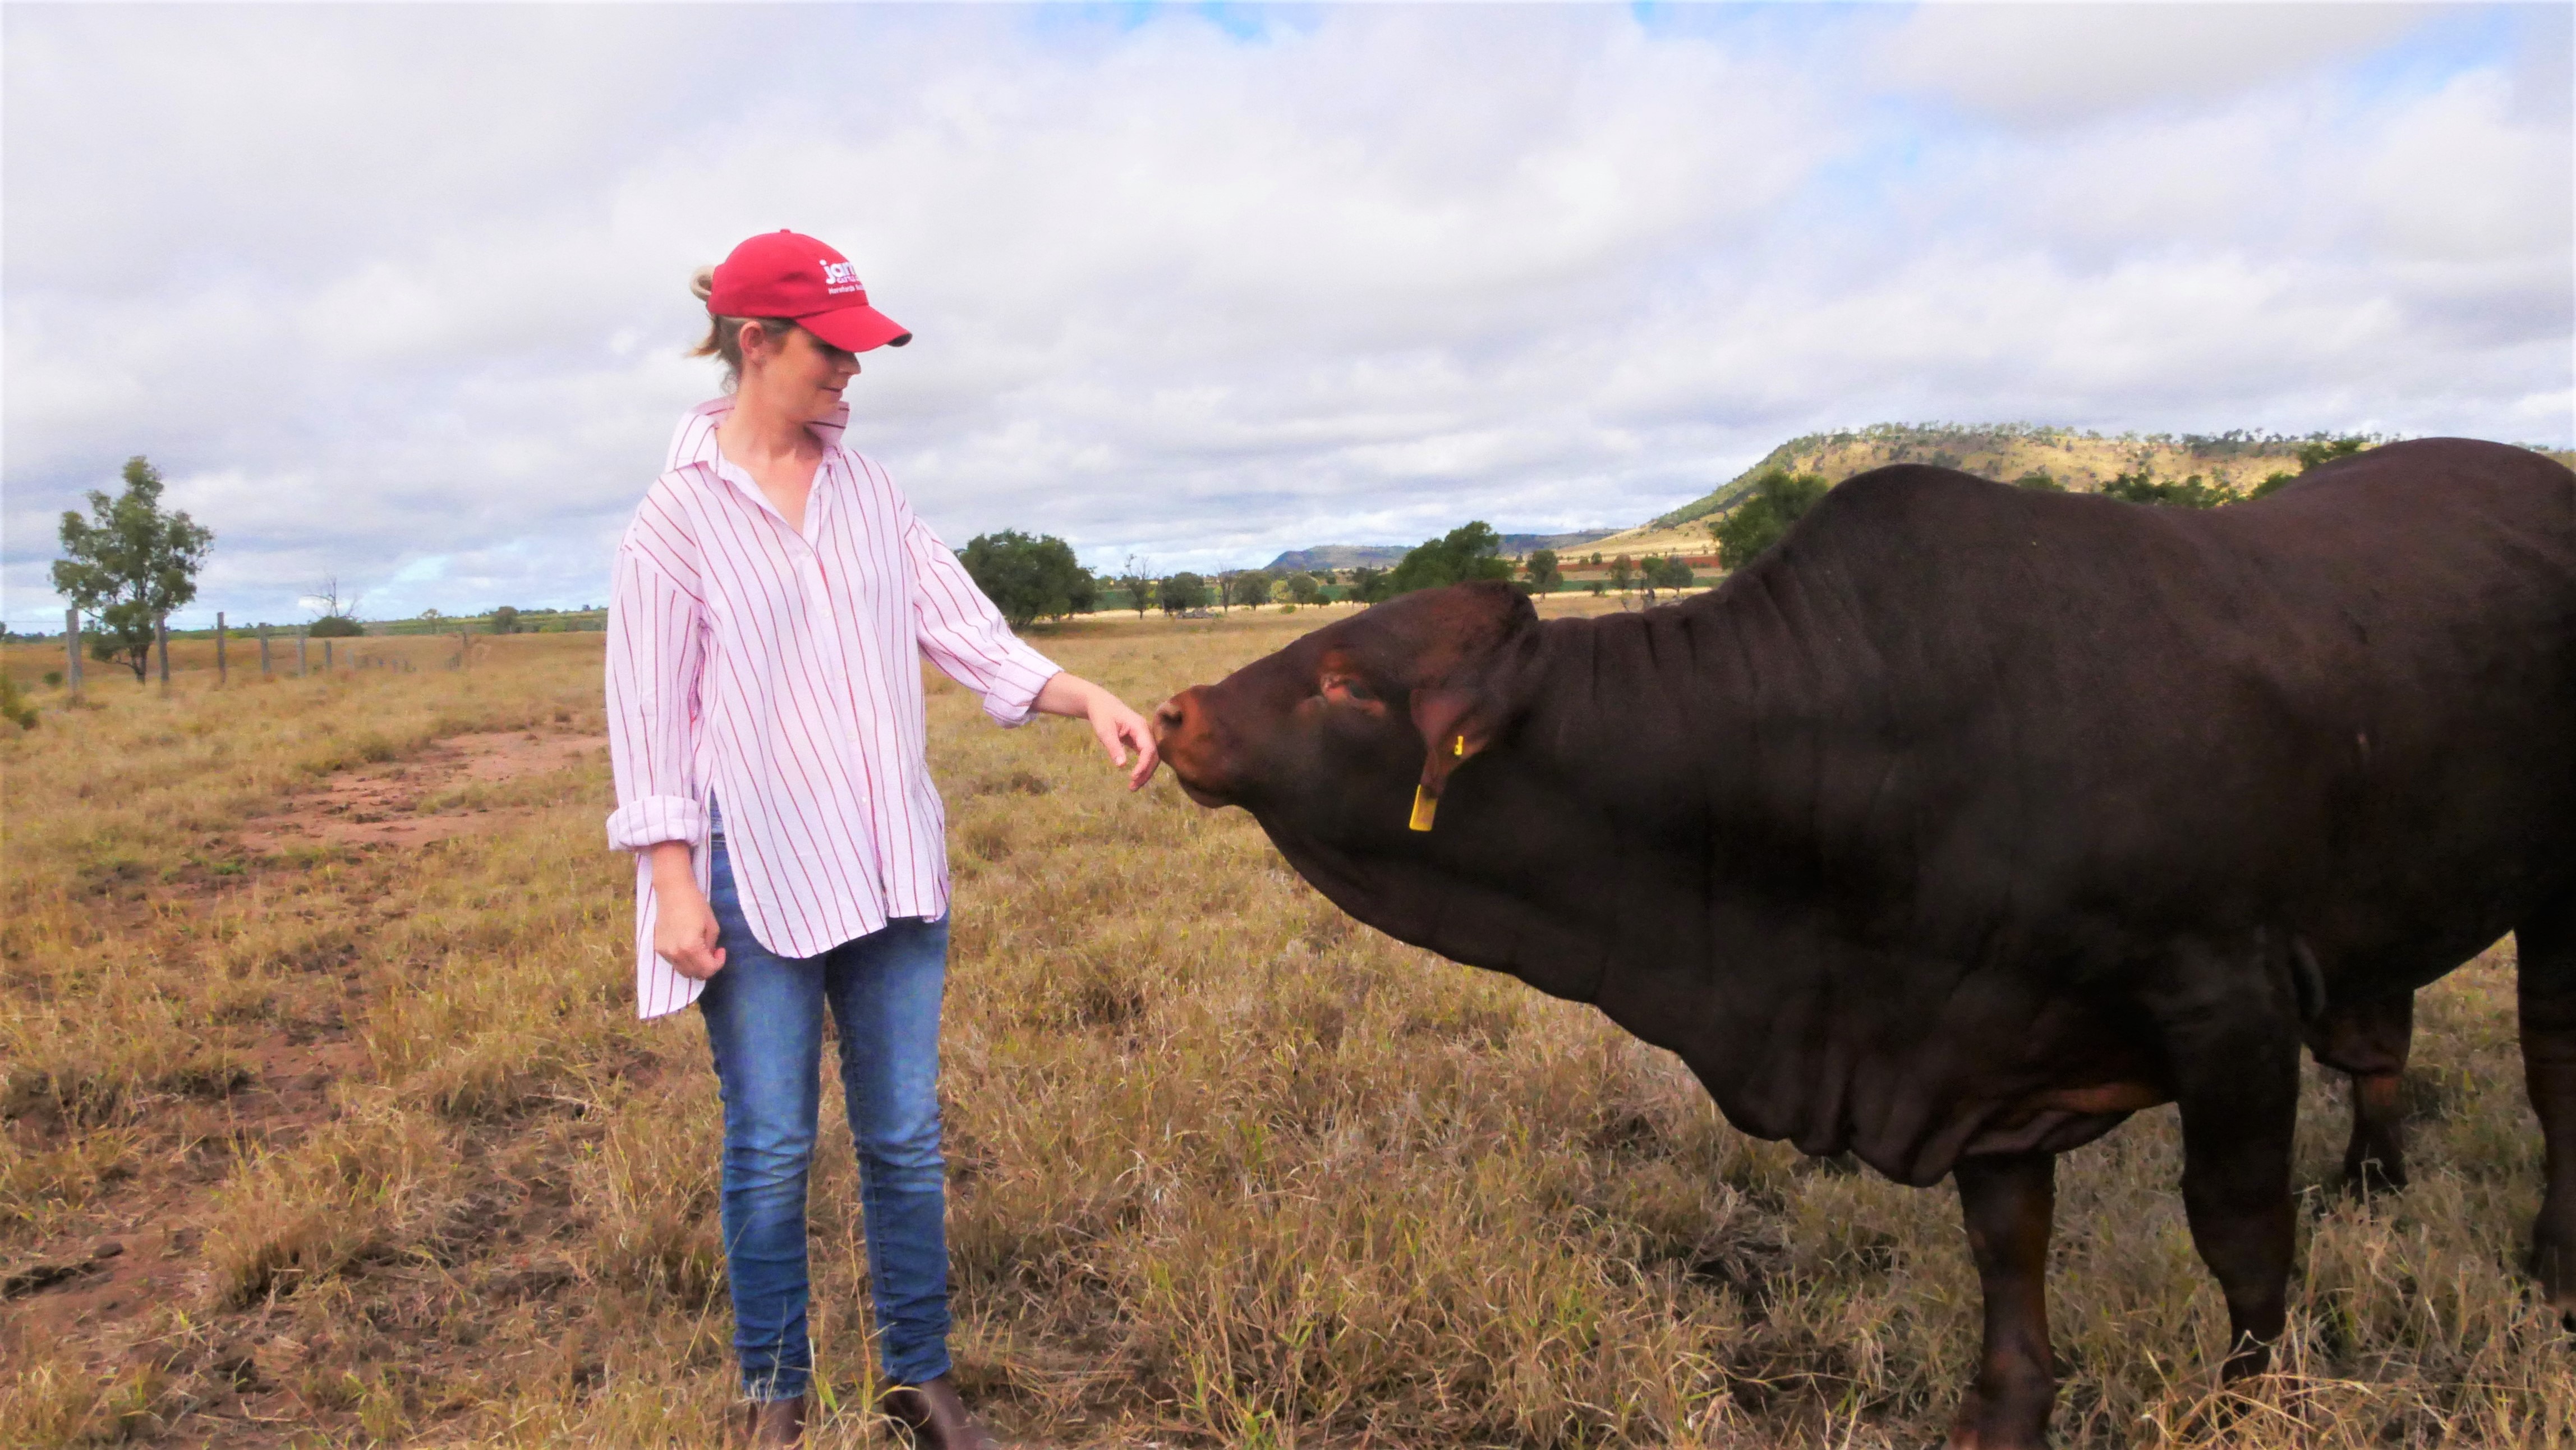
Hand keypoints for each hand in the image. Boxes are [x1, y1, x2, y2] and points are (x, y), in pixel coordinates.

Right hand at [649, 842, 726, 979]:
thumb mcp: (712, 926)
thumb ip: (711, 946)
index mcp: (691, 948)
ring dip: (695, 966)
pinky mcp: (658, 948)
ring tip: (701, 951)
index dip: (718, 963)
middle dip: (707, 968)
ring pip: (683, 971)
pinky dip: (683, 961)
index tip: (721, 950)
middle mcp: (676, 954)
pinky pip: (674, 963)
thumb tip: (709, 956)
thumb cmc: (695, 905)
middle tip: (713, 953)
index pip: (707, 970)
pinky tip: (688, 947)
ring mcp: (664, 952)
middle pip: (695, 974)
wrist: (673, 892)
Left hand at [1035, 672, 1160, 789]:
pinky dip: (1142, 767)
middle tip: (1132, 787)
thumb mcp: (1104, 731)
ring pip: (1151, 757)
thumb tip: (1121, 766)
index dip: (1143, 764)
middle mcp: (1145, 731)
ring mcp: (1143, 736)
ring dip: (1145, 772)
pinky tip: (1134, 777)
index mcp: (1139, 726)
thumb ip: (1113, 747)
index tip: (1133, 776)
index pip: (1149, 749)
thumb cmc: (1101, 714)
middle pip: (1154, 756)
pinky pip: (1145, 756)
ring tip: (1133, 786)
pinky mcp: (1139, 740)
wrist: (1100, 703)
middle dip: (1146, 773)